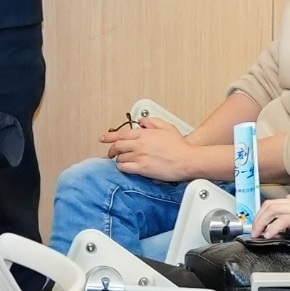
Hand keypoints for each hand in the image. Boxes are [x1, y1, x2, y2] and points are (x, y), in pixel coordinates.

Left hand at [105, 119, 224, 181]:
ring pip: (120, 158)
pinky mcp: (142, 168)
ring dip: (119, 159)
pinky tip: (126, 167)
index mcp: (144, 133)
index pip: (121, 133)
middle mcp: (140, 144)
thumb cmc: (180, 146)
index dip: (109, 136)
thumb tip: (142, 121)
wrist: (187, 160)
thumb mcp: (168, 127)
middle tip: (110, 153)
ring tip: (123, 161)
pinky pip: (125, 168)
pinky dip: (122, 167)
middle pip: (117, 146)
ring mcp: (140, 157)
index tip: (102, 138)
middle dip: (111, 150)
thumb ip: (153, 122)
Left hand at [253, 193, 289, 242]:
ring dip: (261, 222)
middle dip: (258, 217)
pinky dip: (272, 228)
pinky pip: (282, 221)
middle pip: (270, 204)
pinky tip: (269, 235)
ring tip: (258, 233)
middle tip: (254, 230)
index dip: (264, 213)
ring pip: (272, 210)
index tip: (259, 223)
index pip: (276, 202)